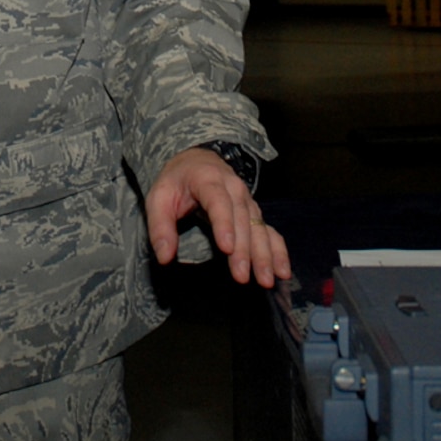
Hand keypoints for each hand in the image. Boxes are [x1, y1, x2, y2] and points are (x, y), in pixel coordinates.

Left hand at [144, 146, 291, 288]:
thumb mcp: (158, 198)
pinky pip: (270, 231)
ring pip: (258, 227)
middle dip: (244, 250)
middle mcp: (234, 189)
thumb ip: (160, 227)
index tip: (226, 248)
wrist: (197, 161)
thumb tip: (165, 256)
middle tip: (241, 276)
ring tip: (266, 279)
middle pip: (241, 219)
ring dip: (264, 255)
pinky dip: (278, 251)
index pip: (218, 201)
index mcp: (208, 179)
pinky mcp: (255, 213)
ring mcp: (248, 201)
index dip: (224, 224)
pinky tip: (282, 271)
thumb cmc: (176, 182)